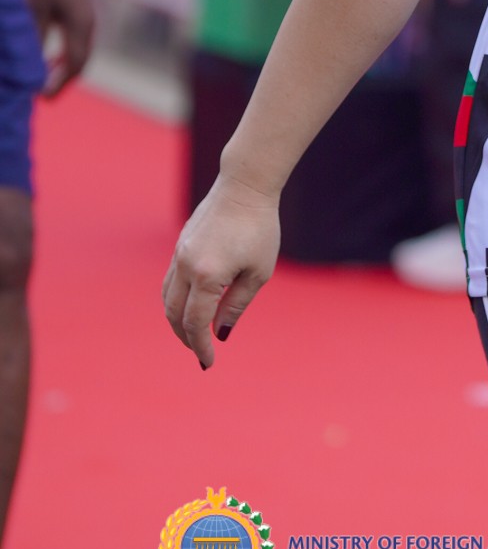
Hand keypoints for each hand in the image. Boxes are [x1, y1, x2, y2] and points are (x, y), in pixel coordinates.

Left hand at [24, 0, 92, 93]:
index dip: (59, 83)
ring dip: (63, 68)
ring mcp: (87, 20)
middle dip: (62, 80)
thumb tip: (29, 64)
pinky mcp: (82, 15)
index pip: (74, 65)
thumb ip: (34, 37)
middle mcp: (88, 26)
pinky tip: (50, 57)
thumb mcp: (36, 9)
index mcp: (79, 26)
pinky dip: (65, 56)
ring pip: (80, 54)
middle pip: (80, 63)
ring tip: (44, 77)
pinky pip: (78, 43)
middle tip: (42, 94)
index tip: (41, 96)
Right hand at [162, 171, 280, 368]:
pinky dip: (176, 298)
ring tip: (193, 333)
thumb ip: (236, 306)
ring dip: (177, 319)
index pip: (195, 323)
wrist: (245, 186)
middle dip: (185, 337)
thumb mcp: (257, 272)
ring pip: (167, 297)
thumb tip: (219, 334)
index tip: (208, 362)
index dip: (200, 346)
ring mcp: (179, 253)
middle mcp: (186, 265)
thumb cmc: (259, 229)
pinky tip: (191, 305)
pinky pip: (170, 280)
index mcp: (207, 276)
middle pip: (174, 314)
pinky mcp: (180, 244)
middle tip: (200, 352)